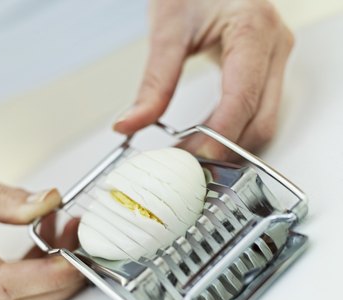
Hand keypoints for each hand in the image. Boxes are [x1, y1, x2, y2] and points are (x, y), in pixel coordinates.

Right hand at [0, 166, 84, 299]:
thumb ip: (3, 198)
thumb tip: (49, 202)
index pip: (4, 285)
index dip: (47, 276)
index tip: (76, 259)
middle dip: (60, 279)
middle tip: (83, 247)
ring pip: (22, 297)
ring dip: (55, 270)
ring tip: (71, 231)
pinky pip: (16, 283)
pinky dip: (40, 263)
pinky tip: (50, 232)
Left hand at [114, 0, 293, 159]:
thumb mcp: (168, 29)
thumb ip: (153, 83)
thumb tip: (130, 124)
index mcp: (253, 30)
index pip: (242, 100)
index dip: (218, 137)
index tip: (193, 159)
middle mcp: (274, 47)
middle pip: (261, 121)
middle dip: (226, 150)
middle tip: (189, 163)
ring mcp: (275, 60)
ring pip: (263, 122)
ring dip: (230, 145)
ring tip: (193, 152)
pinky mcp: (268, 69)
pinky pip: (258, 113)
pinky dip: (233, 132)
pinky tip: (207, 137)